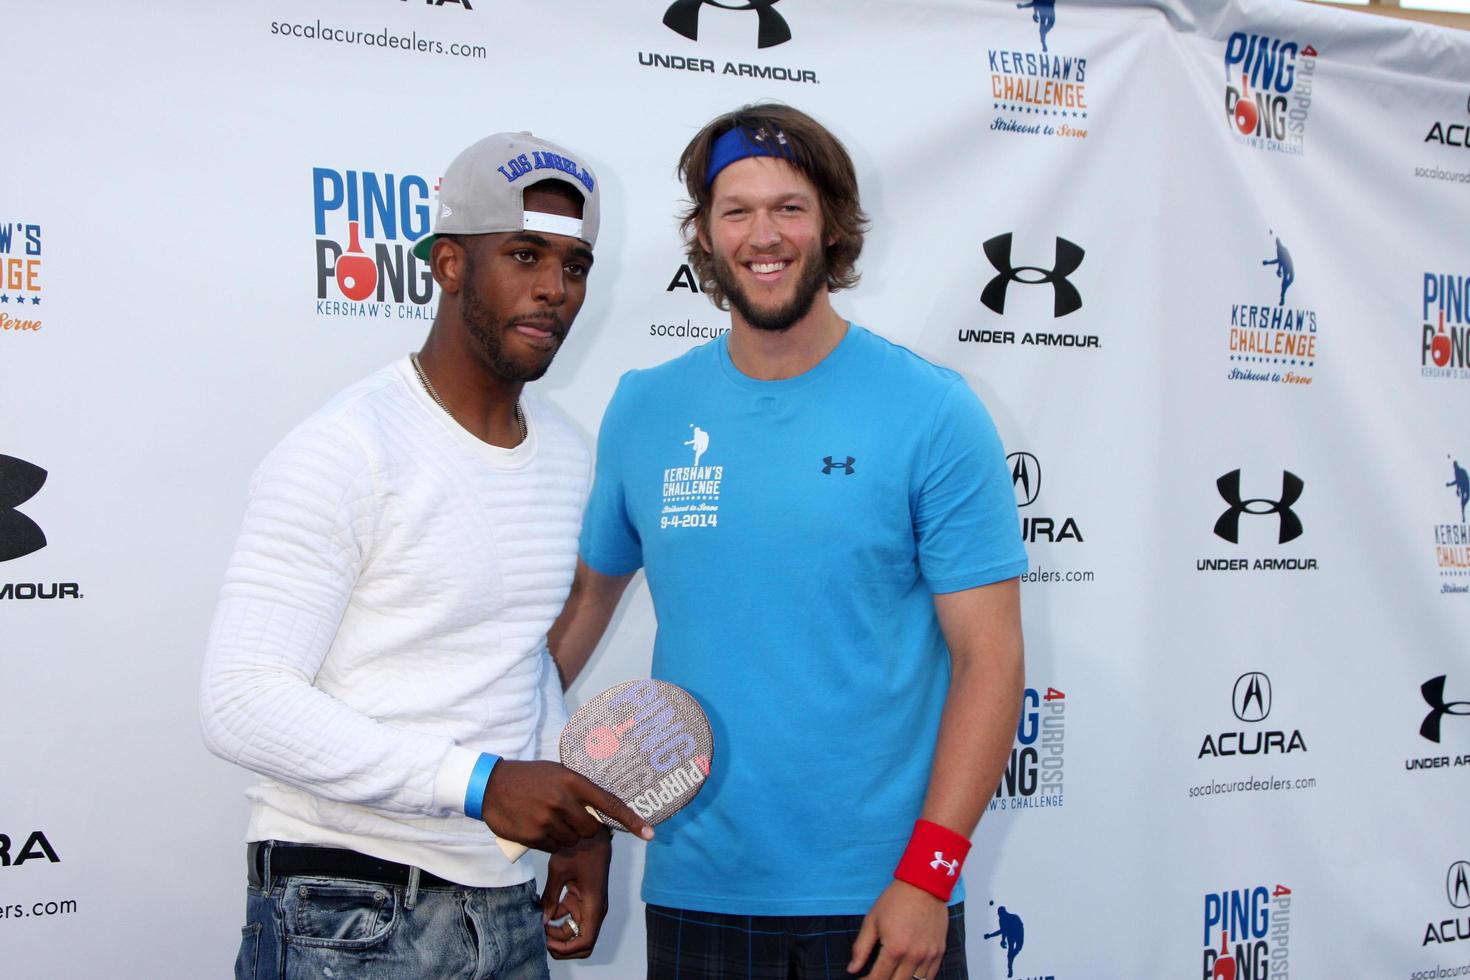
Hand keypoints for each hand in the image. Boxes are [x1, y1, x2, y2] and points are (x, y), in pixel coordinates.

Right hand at [481, 759, 652, 852]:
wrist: (490, 785)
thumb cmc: (529, 777)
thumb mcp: (556, 773)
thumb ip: (578, 789)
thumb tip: (601, 809)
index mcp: (572, 781)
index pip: (609, 804)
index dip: (632, 820)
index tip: (649, 834)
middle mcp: (563, 800)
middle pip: (591, 829)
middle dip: (586, 830)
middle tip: (571, 820)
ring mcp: (548, 819)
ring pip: (572, 841)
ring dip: (566, 836)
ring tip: (548, 820)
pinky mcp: (534, 836)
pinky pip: (554, 848)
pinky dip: (550, 843)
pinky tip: (538, 828)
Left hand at [541, 827, 612, 958]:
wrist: (591, 830)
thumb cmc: (578, 847)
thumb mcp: (559, 871)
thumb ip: (550, 898)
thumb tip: (541, 920)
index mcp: (593, 905)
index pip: (585, 942)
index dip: (565, 948)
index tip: (545, 940)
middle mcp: (595, 909)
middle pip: (581, 942)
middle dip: (560, 944)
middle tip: (539, 935)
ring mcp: (590, 904)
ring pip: (575, 931)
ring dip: (557, 933)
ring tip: (537, 923)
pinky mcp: (584, 898)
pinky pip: (572, 917)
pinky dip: (558, 919)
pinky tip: (543, 911)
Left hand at [846, 880, 947, 979]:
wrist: (924, 885)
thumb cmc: (896, 899)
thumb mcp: (872, 921)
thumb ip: (861, 948)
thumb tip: (852, 969)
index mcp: (895, 949)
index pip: (878, 979)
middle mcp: (914, 956)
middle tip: (875, 976)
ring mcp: (929, 955)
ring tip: (891, 974)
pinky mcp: (939, 951)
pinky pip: (930, 976)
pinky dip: (918, 979)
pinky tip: (908, 973)